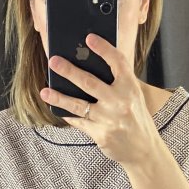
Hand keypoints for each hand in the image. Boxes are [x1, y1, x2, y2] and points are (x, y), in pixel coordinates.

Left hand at [40, 33, 159, 166]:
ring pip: (79, 105)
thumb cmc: (136, 118)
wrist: (144, 150)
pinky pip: (79, 122)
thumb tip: (89, 65)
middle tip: (53, 61)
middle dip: (69, 71)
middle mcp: (120, 102)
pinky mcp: (100, 134)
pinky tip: (57, 109)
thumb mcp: (134, 96)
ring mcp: (109, 119)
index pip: (117, 62)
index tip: (89, 38)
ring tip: (45, 92)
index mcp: (130, 87)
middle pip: (89, 82)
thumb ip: (118, 82)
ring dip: (59, 97)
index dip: (103, 49)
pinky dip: (68, 115)